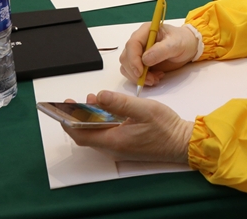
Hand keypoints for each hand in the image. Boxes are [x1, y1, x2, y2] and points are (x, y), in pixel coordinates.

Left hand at [62, 91, 193, 163]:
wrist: (182, 143)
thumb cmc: (166, 127)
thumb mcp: (143, 109)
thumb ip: (120, 103)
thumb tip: (99, 96)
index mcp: (114, 140)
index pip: (80, 134)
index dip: (68, 121)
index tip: (64, 106)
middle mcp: (113, 148)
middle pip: (86, 135)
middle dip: (79, 117)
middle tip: (78, 100)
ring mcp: (120, 149)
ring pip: (97, 134)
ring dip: (92, 118)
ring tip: (94, 100)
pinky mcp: (127, 147)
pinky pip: (107, 135)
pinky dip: (103, 123)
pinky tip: (109, 111)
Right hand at [120, 23, 198, 85]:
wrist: (189, 47)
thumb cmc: (184, 41)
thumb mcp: (176, 44)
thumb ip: (161, 50)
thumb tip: (144, 60)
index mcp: (146, 31)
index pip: (132, 44)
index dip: (133, 59)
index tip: (140, 72)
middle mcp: (139, 41)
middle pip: (126, 57)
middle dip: (135, 71)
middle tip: (151, 79)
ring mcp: (138, 52)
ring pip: (127, 67)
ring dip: (138, 77)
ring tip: (156, 79)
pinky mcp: (141, 63)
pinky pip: (133, 73)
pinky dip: (141, 79)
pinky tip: (155, 78)